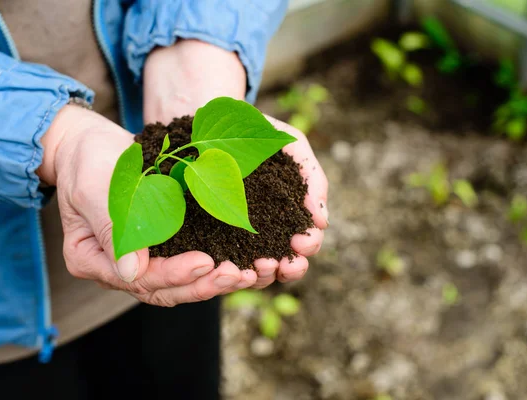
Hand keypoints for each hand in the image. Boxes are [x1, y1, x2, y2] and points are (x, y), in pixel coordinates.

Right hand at [37, 105, 253, 306]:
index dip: (173, 274)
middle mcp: (117, 268)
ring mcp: (140, 261)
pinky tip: (242, 263)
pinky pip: (188, 265)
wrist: (93, 145)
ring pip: (179, 284)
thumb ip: (111, 228)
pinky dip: (215, 267)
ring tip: (247, 275)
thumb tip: (132, 272)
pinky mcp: (161, 248)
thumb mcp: (94, 188)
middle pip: (162, 290)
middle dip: (202, 285)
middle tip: (237, 274)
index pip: (137, 279)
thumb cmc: (89, 161)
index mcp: (91, 260)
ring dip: (214, 282)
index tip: (205, 262)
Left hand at [143, 40, 328, 290]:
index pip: (306, 242)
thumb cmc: (255, 131)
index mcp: (290, 214)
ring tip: (258, 265)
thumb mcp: (290, 145)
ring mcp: (239, 239)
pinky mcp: (209, 239)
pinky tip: (231, 265)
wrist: (204, 118)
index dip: (308, 246)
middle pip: (286, 265)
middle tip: (283, 262)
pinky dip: (231, 269)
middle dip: (290, 268)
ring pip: (258, 272)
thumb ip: (312, 177)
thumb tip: (322, 220)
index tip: (301, 241)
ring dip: (264, 274)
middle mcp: (268, 232)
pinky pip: (223, 263)